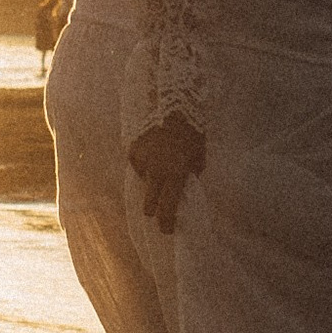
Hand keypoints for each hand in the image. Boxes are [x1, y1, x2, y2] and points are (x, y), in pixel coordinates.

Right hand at [127, 112, 205, 233]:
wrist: (170, 102)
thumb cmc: (191, 129)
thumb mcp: (199, 153)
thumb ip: (192, 173)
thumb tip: (186, 185)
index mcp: (175, 175)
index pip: (167, 209)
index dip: (166, 224)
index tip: (167, 230)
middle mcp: (155, 172)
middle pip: (148, 205)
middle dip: (155, 210)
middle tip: (161, 209)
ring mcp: (141, 162)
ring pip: (143, 183)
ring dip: (151, 182)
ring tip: (161, 167)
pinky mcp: (132, 151)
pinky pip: (138, 166)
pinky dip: (144, 164)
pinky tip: (153, 152)